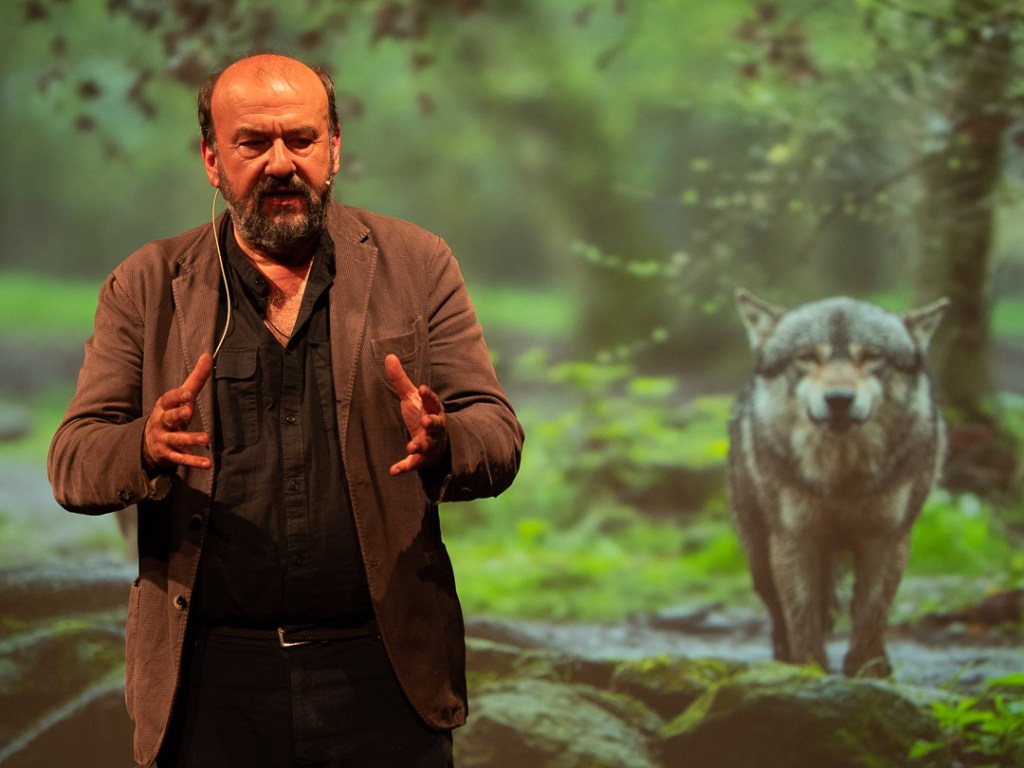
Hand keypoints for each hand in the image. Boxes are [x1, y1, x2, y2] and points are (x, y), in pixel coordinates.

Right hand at [142, 352, 213, 470]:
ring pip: (176, 439)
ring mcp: (164, 439)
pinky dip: (194, 461)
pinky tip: (207, 464)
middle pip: (168, 418)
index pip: (169, 399)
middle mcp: (162, 422)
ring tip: (206, 439)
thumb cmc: (171, 414)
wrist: (147, 442)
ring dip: (190, 439)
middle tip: (189, 412)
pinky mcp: (168, 455)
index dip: (177, 396)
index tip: (188, 393)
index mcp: (164, 406)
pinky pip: (181, 458)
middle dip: (177, 415)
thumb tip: (208, 355)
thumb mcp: (181, 397)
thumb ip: (196, 379)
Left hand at [384, 354, 447, 474]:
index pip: (432, 402)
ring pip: (427, 446)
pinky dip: (404, 467)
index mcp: (432, 411)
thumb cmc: (422, 415)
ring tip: (411, 447)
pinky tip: (393, 470)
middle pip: (436, 425)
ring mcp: (430, 444)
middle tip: (426, 420)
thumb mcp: (411, 398)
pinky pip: (414, 464)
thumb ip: (400, 380)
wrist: (435, 444)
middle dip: (432, 422)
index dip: (429, 396)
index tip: (422, 388)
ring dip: (419, 446)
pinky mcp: (421, 459)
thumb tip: (388, 356)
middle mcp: (434, 428)